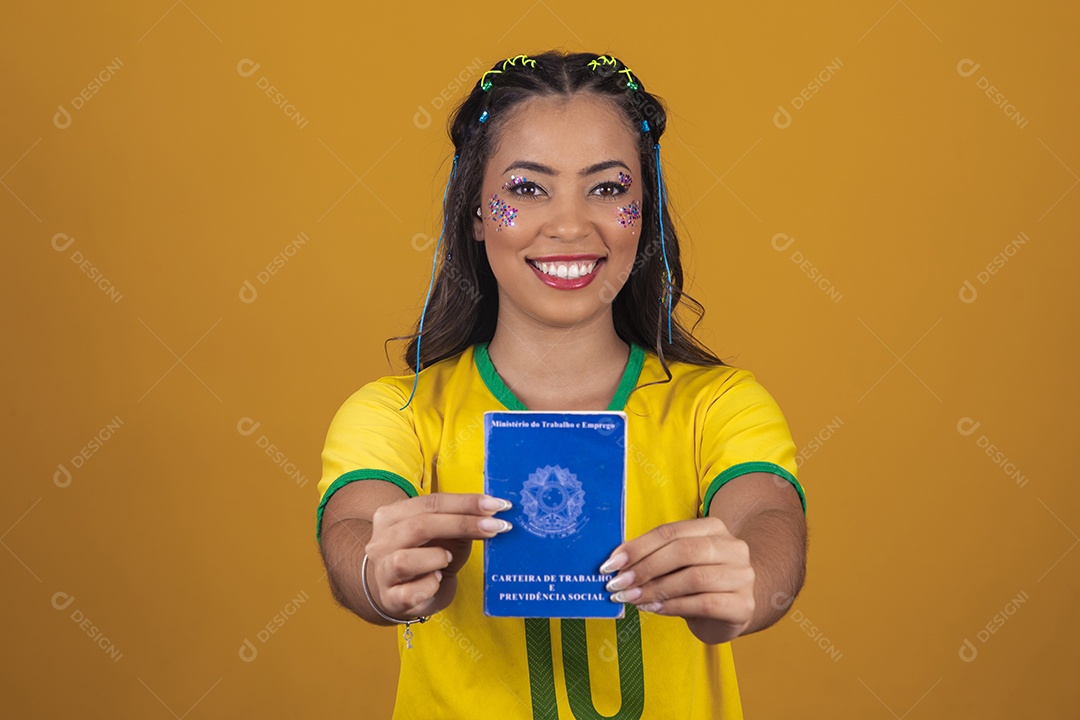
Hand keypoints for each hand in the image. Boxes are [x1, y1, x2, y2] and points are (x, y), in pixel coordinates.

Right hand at [364, 493, 511, 620]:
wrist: (404, 595)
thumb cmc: (427, 557)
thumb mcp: (445, 534)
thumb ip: (461, 521)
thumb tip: (493, 510)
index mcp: (393, 516)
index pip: (431, 502)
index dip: (465, 502)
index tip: (497, 505)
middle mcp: (382, 541)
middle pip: (420, 526)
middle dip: (462, 524)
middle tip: (495, 527)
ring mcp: (382, 571)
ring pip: (404, 560)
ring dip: (436, 557)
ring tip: (449, 559)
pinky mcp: (390, 599)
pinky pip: (409, 593)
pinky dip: (429, 586)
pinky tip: (437, 580)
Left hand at [599, 517, 754, 643]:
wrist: (736, 609)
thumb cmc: (700, 584)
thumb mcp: (679, 564)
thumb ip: (656, 558)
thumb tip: (617, 564)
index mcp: (714, 529)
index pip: (671, 532)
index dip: (638, 546)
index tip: (612, 563)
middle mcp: (732, 548)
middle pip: (683, 551)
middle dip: (645, 567)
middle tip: (619, 584)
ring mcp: (741, 576)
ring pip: (693, 578)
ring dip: (656, 589)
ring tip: (633, 598)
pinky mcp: (744, 605)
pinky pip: (704, 603)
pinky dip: (673, 606)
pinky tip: (654, 609)